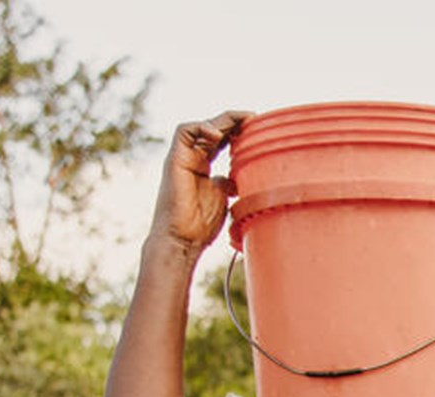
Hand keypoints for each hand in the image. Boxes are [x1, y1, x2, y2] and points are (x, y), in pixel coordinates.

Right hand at [150, 111, 250, 255]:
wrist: (183, 240)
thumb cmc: (201, 226)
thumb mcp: (224, 199)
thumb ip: (230, 184)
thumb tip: (244, 177)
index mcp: (204, 167)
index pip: (221, 140)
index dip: (238, 131)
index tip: (260, 128)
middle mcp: (192, 158)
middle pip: (213, 129)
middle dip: (234, 121)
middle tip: (255, 117)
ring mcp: (182, 158)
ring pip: (200, 126)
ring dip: (221, 120)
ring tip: (241, 120)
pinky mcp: (174, 160)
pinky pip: (183, 131)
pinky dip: (201, 128)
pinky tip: (218, 135)